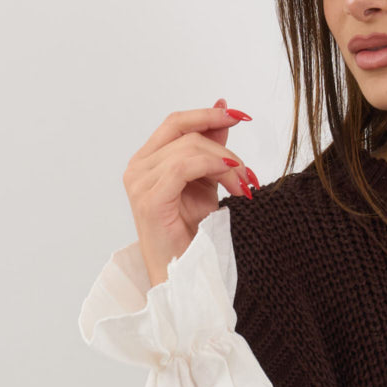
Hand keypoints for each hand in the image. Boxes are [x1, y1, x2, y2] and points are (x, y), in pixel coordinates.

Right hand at [121, 96, 258, 286]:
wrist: (185, 275)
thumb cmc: (192, 236)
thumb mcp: (207, 183)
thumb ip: (211, 149)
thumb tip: (223, 111)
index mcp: (147, 161)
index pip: (176, 123)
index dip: (207, 113)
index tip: (239, 116)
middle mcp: (138, 168)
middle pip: (186, 133)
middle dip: (225, 148)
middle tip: (248, 174)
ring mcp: (140, 183)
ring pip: (190, 149)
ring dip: (226, 164)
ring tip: (244, 187)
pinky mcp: (150, 199)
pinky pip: (184, 166)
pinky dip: (214, 167)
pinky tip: (232, 183)